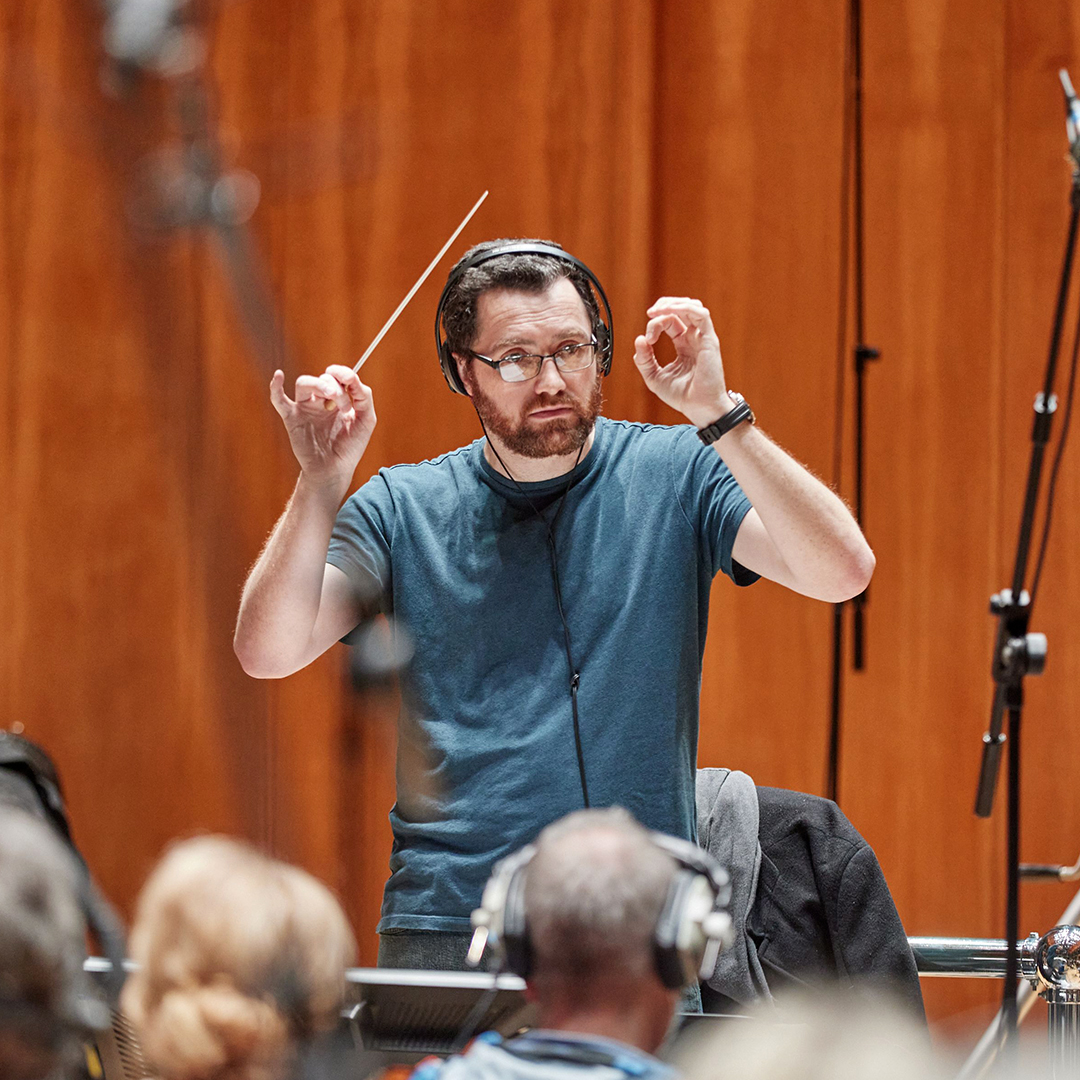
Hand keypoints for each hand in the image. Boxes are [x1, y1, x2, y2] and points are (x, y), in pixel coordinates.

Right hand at [269, 364, 376, 488]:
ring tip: (331, 396)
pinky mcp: (292, 418)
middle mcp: (321, 401)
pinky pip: (279, 400)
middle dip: (336, 388)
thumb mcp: (366, 420)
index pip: (339, 377)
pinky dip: (275, 387)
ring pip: (304, 383)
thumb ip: (364, 397)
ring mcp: (305, 408)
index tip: (351, 381)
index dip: (344, 374)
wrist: (335, 470)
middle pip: (324, 379)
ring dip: (318, 384)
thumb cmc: (350, 447)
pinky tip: (279, 376)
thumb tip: (353, 379)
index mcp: (338, 400)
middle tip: (345, 407)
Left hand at [633, 298, 730, 427]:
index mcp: (684, 345)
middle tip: (650, 312)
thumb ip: (644, 360)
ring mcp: (703, 338)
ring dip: (674, 304)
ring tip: (658, 310)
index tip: (647, 339)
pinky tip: (670, 312)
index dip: (655, 323)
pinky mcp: (709, 340)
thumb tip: (639, 339)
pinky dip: (684, 308)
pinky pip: (701, 315)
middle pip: (682, 309)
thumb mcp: (654, 377)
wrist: (699, 408)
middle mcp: (694, 339)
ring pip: (693, 307)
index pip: (671, 322)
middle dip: (664, 305)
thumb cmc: (682, 396)